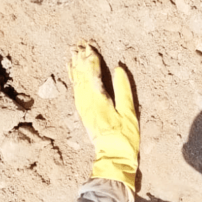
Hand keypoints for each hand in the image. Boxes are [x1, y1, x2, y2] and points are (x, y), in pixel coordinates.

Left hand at [69, 42, 139, 190]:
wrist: (113, 157)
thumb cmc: (124, 137)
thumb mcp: (129, 113)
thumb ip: (123, 90)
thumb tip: (118, 69)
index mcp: (99, 98)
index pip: (93, 72)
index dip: (92, 58)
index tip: (91, 45)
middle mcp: (87, 100)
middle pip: (82, 75)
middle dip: (81, 59)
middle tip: (79, 43)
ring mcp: (83, 107)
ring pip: (76, 81)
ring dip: (75, 66)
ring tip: (73, 52)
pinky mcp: (83, 113)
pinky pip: (75, 90)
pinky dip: (73, 79)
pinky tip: (72, 72)